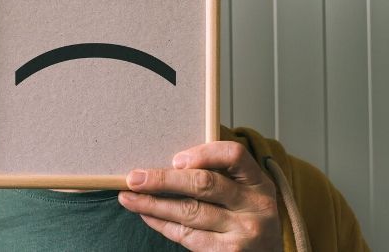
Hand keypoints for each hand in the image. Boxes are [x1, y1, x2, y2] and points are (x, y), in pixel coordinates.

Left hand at [118, 141, 282, 250]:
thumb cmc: (248, 217)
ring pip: (189, 212)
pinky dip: (162, 223)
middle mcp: (255, 205)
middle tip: (134, 178)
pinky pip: (187, 235)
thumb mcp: (247, 191)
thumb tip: (172, 160)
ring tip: (129, 197)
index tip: (175, 159)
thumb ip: (221, 172)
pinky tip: (147, 214)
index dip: (202, 154)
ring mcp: (243, 232)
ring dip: (153, 204)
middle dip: (163, 180)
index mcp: (259, 182)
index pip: (233, 155)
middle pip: (204, 184)